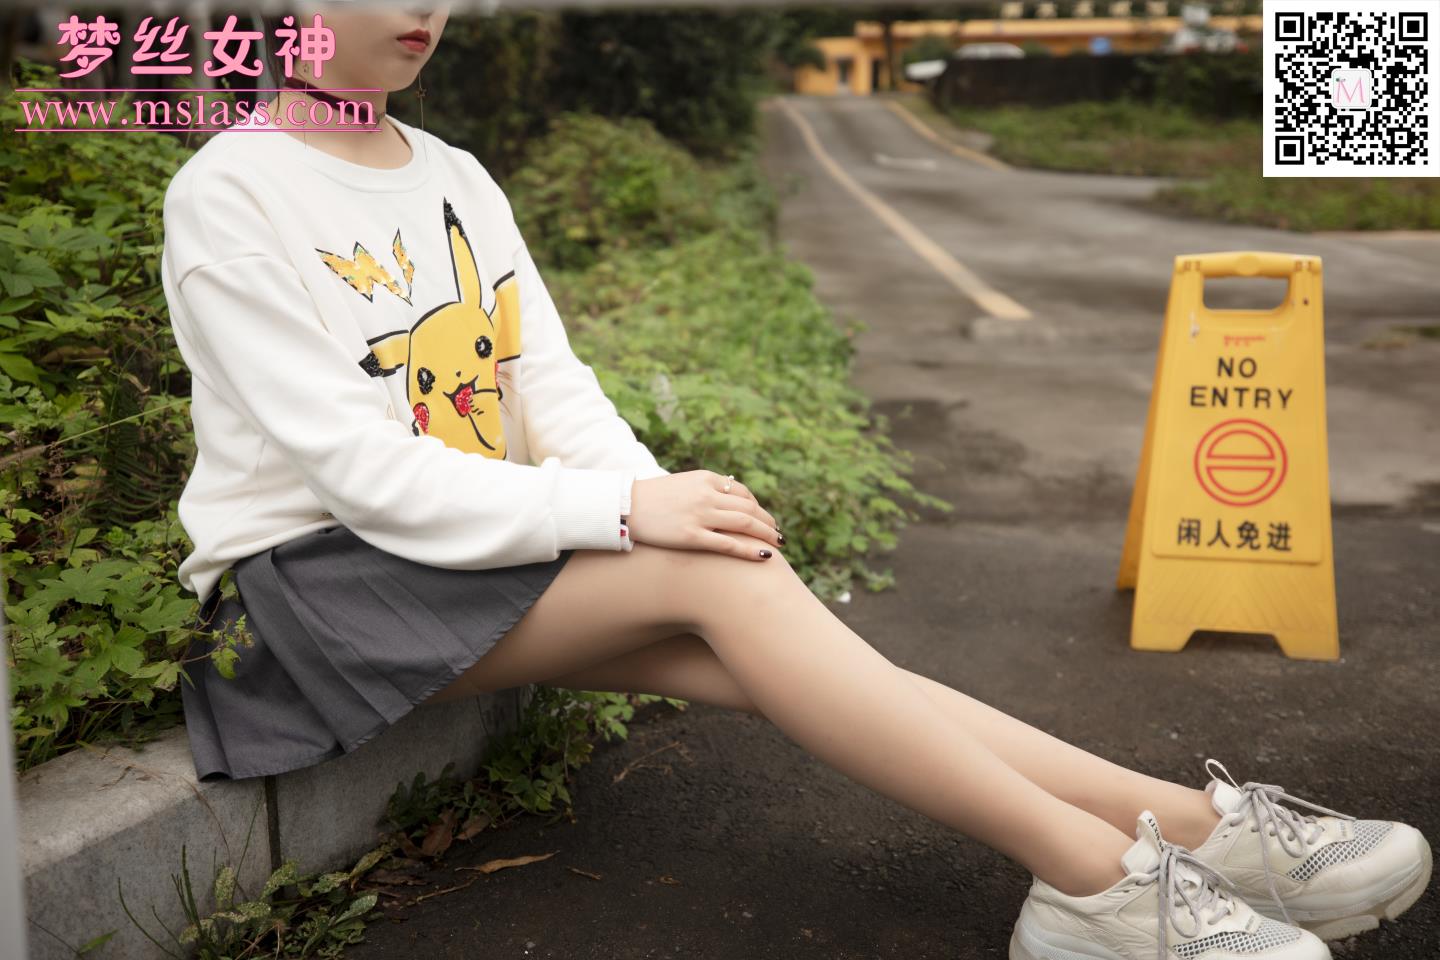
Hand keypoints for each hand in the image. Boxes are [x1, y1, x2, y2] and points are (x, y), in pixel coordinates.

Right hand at [627, 470, 783, 560]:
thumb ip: (705, 488)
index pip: (742, 492)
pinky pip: (729, 544)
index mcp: (705, 478)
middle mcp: (707, 495)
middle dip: (768, 522)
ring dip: (766, 534)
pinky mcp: (692, 537)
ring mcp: (700, 516)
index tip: (763, 518)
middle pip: (749, 508)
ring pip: (745, 524)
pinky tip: (765, 556)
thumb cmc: (652, 498)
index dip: (757, 507)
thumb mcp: (682, 483)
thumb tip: (727, 495)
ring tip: (778, 544)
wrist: (624, 507)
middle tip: (778, 534)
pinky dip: (751, 550)